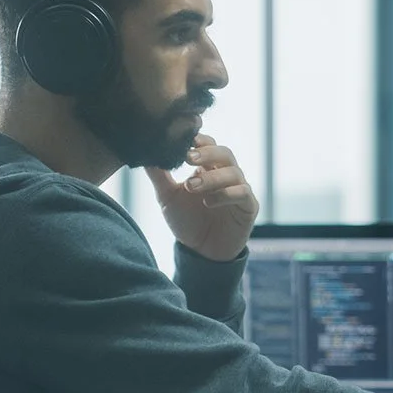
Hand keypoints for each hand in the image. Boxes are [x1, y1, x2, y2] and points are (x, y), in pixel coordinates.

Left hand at [145, 135, 259, 261]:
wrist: (201, 252)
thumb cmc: (187, 221)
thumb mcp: (167, 197)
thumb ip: (158, 175)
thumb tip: (143, 153)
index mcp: (208, 168)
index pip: (208, 145)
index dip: (199, 140)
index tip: (184, 140)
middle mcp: (226, 174)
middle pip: (224, 153)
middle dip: (207, 153)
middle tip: (188, 158)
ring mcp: (240, 189)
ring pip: (233, 173)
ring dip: (212, 177)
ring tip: (191, 186)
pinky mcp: (249, 206)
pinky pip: (242, 193)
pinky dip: (226, 194)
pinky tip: (208, 202)